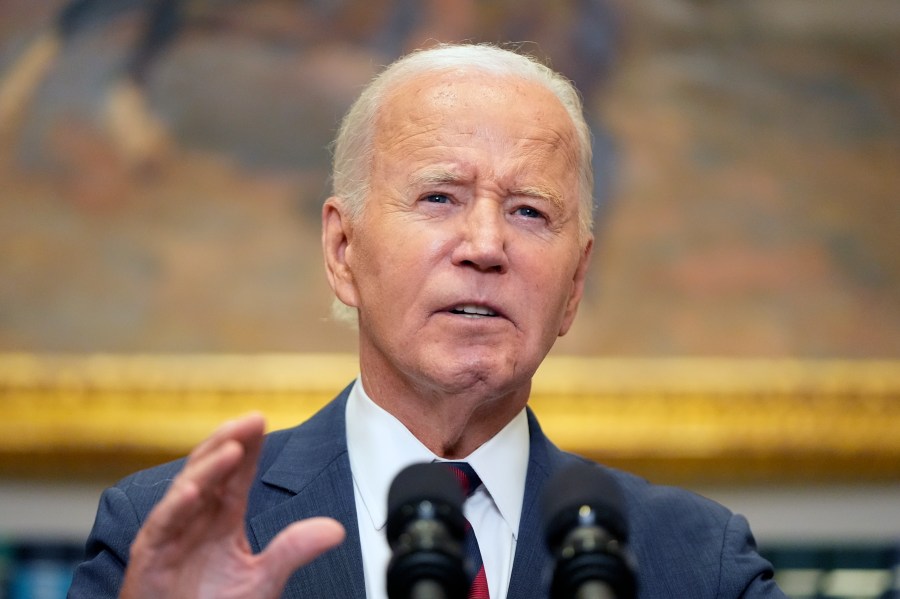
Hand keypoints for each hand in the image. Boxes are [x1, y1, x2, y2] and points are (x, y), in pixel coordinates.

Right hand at [119, 414, 344, 598]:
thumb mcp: (263, 578)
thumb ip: (293, 550)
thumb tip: (337, 529)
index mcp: (221, 519)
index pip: (236, 474)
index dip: (249, 447)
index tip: (263, 421)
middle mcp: (195, 518)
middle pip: (210, 469)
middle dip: (230, 442)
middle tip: (252, 419)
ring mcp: (170, 533)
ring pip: (187, 488)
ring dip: (209, 467)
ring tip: (233, 447)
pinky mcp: (149, 556)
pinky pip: (162, 524)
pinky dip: (176, 506)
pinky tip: (195, 490)